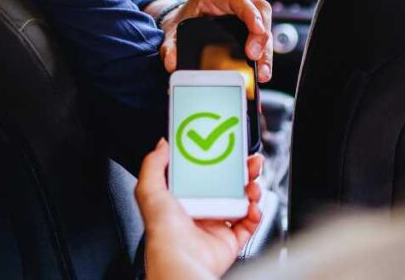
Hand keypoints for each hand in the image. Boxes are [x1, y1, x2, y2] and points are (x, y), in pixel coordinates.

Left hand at [135, 139, 262, 279]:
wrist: (180, 259)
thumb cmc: (162, 230)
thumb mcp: (149, 190)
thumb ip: (153, 164)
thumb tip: (163, 144)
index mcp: (181, 198)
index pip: (202, 173)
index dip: (215, 160)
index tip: (226, 149)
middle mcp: (199, 211)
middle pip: (227, 185)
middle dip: (242, 172)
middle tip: (250, 163)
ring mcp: (215, 226)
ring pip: (241, 202)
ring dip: (251, 191)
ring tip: (253, 187)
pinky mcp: (229, 241)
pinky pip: (248, 225)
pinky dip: (255, 215)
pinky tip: (253, 208)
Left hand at [158, 0, 273, 81]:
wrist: (178, 23)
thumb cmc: (178, 23)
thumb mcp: (170, 33)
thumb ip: (169, 47)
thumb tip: (172, 62)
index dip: (251, 14)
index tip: (258, 31)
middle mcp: (230, 2)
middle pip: (259, 11)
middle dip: (262, 36)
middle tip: (256, 58)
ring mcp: (240, 13)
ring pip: (263, 24)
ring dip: (265, 49)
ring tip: (263, 72)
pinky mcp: (244, 27)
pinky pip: (259, 35)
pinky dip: (262, 52)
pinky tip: (260, 69)